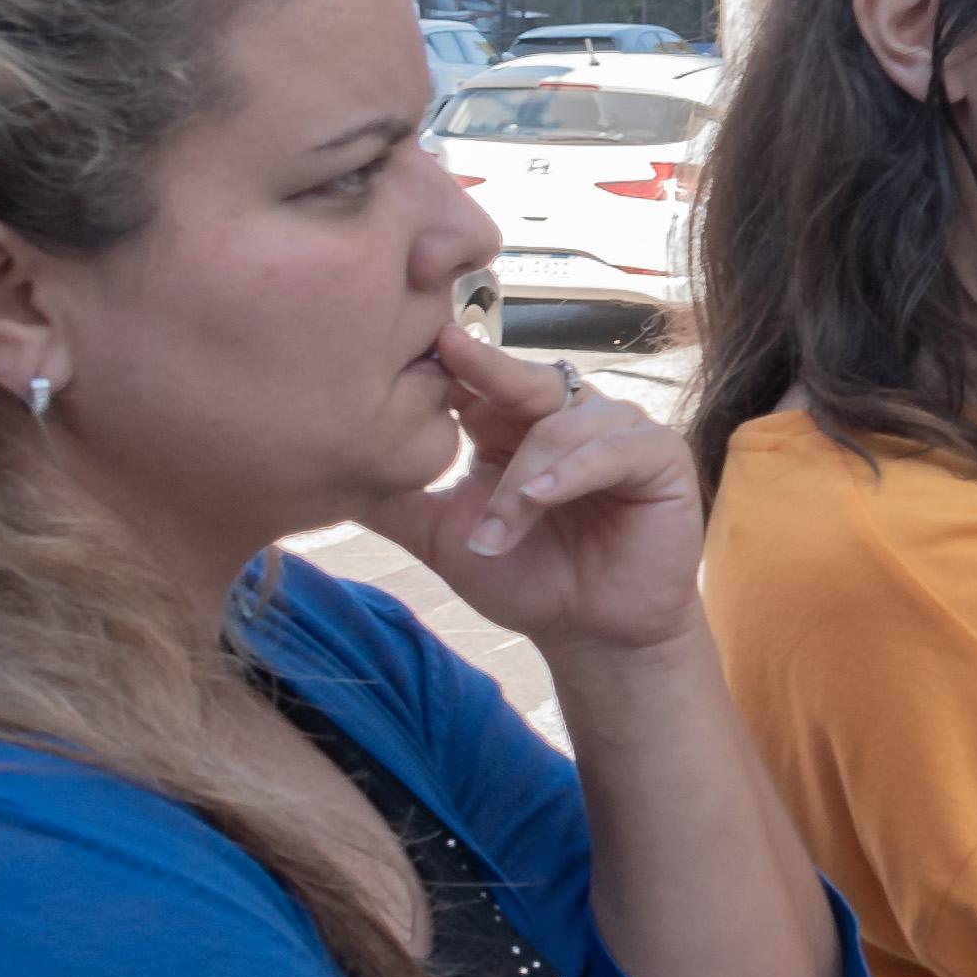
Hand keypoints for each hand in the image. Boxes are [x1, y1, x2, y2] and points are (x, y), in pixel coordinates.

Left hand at [360, 332, 706, 656]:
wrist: (591, 634)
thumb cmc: (525, 579)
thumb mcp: (443, 537)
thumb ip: (394, 502)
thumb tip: (316, 477)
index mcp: (515, 425)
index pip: (481, 380)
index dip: (452, 362)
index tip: (412, 342)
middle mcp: (568, 416)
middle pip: (525, 378)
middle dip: (488, 369)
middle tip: (449, 353)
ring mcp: (618, 433)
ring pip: (563, 425)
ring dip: (521, 480)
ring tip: (493, 537)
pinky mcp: (660, 458)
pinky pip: (618, 449)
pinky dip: (576, 471)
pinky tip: (541, 498)